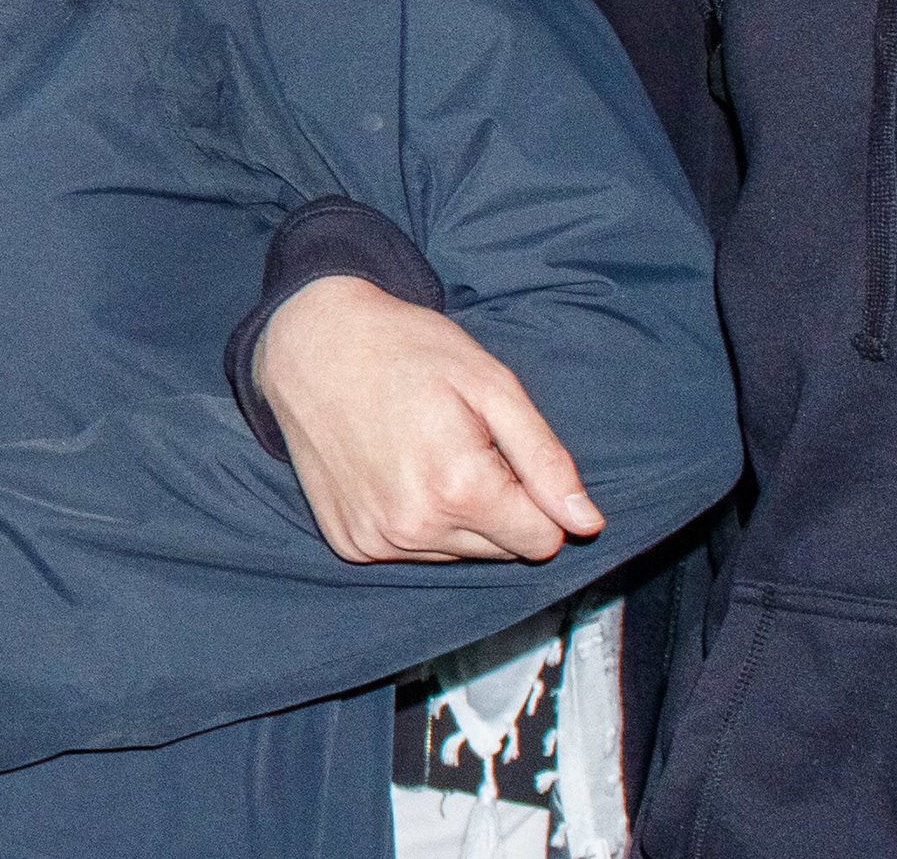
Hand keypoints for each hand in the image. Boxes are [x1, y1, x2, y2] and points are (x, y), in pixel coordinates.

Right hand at [256, 274, 601, 562]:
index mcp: (458, 488)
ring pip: (458, 553)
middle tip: (458, 442)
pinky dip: (414, 518)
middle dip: (495, 504)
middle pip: (501, 550)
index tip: (500, 450)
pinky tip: (392, 469)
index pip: (542, 540)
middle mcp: (414, 527)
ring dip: (455, 514)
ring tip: (421, 451)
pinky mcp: (349, 542)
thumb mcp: (491, 384)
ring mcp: (375, 539)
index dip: (534, 494)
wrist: (310, 343)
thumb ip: (545, 459)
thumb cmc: (407, 350)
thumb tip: (587, 524)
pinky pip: (412, 551)